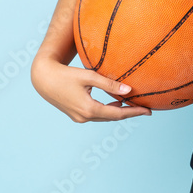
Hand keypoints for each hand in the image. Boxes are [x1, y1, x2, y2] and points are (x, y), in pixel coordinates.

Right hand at [31, 53, 151, 122]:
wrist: (43, 79)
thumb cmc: (66, 74)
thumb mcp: (89, 77)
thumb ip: (109, 84)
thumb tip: (129, 91)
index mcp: (89, 109)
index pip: (118, 113)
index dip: (135, 112)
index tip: (149, 112)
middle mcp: (84, 117)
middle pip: (113, 117)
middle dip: (129, 113)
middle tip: (145, 108)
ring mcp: (79, 118)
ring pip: (104, 117)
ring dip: (118, 111)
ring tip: (134, 105)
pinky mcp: (75, 115)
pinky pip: (96, 115)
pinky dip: (108, 110)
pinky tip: (115, 102)